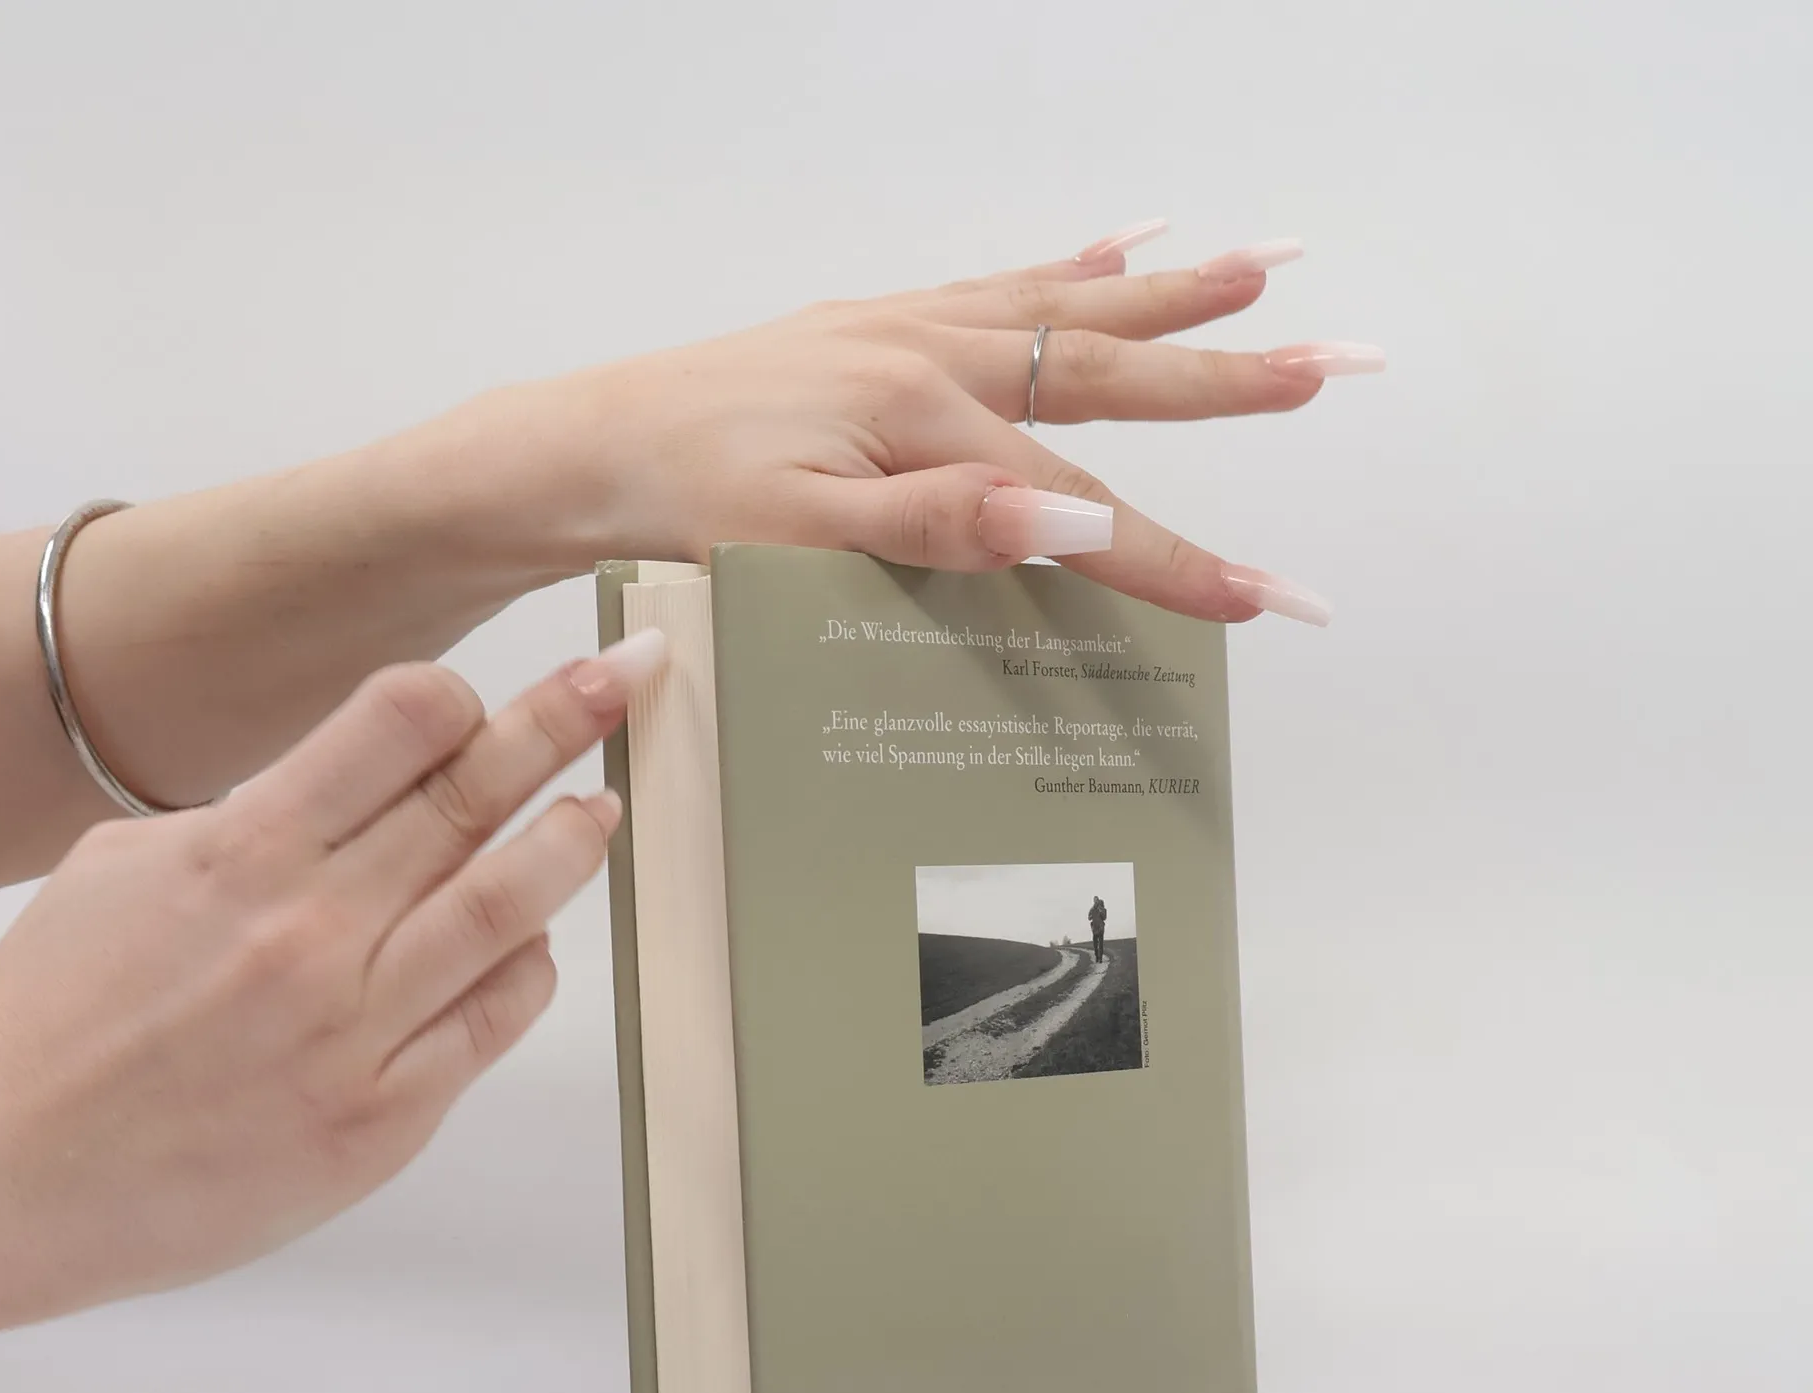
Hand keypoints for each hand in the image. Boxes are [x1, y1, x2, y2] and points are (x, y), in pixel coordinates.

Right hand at [0, 631, 664, 1362]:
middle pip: (468, 798)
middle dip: (558, 725)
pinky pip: (491, 1022)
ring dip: (569, 843)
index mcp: (242, 852)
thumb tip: (348, 793)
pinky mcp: (382, 1117)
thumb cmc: (54, 1021)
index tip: (479, 702)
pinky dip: (528, 968)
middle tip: (620, 683)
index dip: (457, 699)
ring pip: (504, 905)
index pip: (393, 725)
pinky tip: (535, 942)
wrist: (5, 1177)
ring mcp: (355, 1027)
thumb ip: (247, 824)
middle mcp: (312, 930)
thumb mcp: (125, 872)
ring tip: (604, 808)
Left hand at [469, 224, 1380, 624]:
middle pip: (1110, 375)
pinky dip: (1070, 269)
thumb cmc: (682, 504)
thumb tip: (1062, 520)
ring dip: (1174, 299)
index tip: (1271, 604)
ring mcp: (912, 333)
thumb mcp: (797, 537)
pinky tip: (1124, 246)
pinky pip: (1000, 289)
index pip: (1081, 509)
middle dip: (1234, 382)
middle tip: (1346, 366)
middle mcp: (934, 359)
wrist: (589, 448)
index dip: (1178, 562)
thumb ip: (935, 526)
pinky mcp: (883, 328)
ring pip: (1069, 311)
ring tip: (1267, 271)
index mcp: (925, 423)